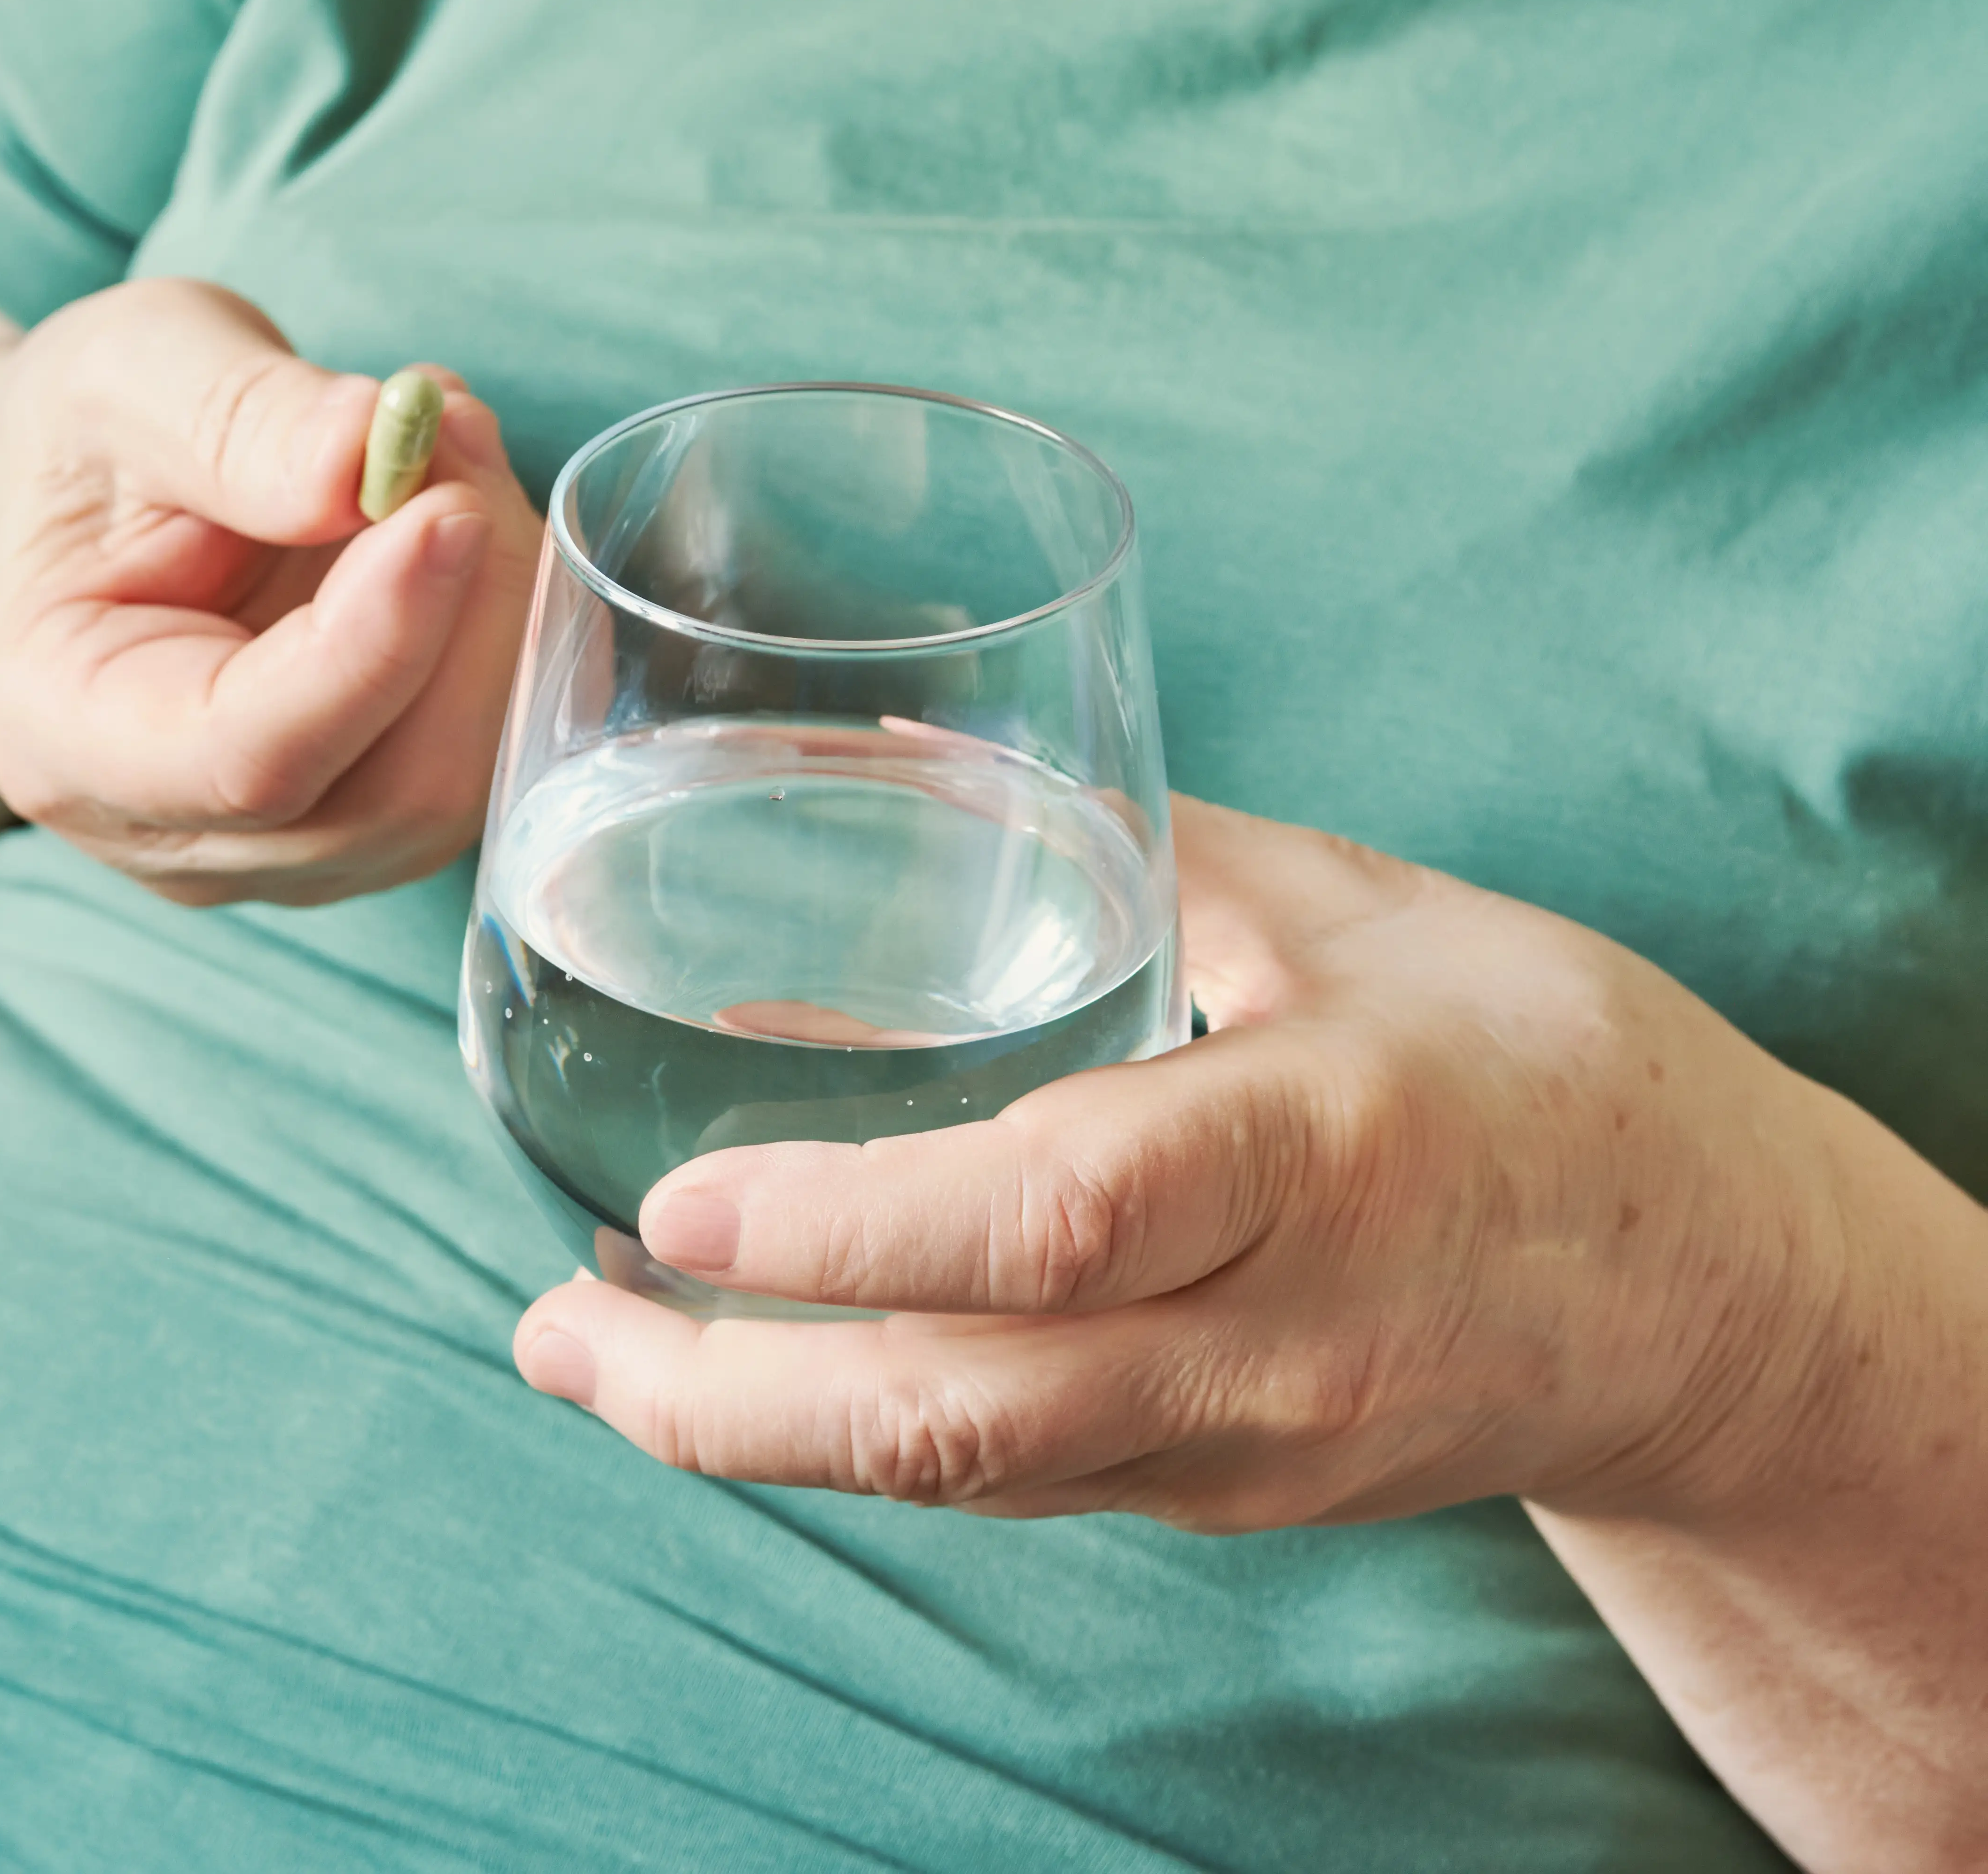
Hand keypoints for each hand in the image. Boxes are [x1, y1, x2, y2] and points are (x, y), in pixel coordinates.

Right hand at [0, 279, 540, 903]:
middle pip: (387, 795)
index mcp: (65, 740)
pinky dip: (505, 633)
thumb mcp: (125, 371)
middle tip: (461, 438)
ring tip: (452, 454)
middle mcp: (174, 836)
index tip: (447, 508)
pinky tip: (465, 517)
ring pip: (458, 784)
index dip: (373, 646)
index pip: (248, 760)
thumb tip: (366, 454)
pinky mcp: (371, 823)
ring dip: (498, 611)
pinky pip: (486, 759)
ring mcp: (283, 853)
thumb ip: (234, 419)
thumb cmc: (91, 441)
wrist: (104, 496)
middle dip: (465, 614)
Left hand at [513, 795, 1878, 1533]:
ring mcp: (1247, 1446)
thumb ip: (1152, 850)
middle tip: (553, 1334)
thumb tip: (919, 766)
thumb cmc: (1543, 1062)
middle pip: (963, 1415)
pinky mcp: (1226, 1493)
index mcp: (1319, 1154)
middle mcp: (1273, 1339)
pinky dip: (859, 1428)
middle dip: (726, 1398)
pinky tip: (753, 1371)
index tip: (679, 1205)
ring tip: (596, 1355)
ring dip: (757, 1432)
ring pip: (966, 1474)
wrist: (1706, 1294)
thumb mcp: (1367, 914)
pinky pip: (1014, 1477)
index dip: (856, 1228)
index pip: (1060, 1223)